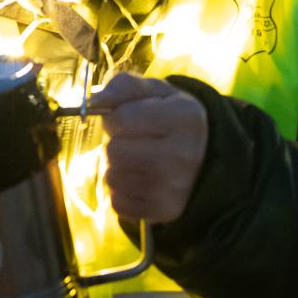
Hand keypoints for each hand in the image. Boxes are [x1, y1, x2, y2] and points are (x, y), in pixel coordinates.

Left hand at [91, 73, 208, 223]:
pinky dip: (122, 192)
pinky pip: (118, 203)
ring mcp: (175, 187)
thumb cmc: (169, 116)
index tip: (128, 119)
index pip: (121, 119)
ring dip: (117, 168)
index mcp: (183, 116)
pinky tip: (140, 181)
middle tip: (133, 142)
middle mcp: (183, 154)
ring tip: (137, 160)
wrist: (204, 155)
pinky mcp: (165, 211)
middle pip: (114, 151)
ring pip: (112, 178)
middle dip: (116, 144)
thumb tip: (93, 101)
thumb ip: (122, 86)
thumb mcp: (153, 91)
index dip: (115, 118)